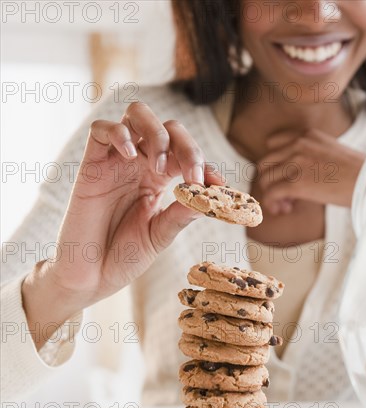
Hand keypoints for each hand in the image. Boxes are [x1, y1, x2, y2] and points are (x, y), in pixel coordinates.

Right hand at [22, 101, 222, 348]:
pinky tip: (130, 155)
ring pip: (138, 115)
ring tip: (159, 167)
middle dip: (187, 146)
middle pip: (169, 128)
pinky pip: (100, 130)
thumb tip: (209, 195)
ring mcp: (116, 161)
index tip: (219, 185)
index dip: (206, 165)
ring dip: (157, 134)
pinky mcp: (91, 165)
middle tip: (192, 176)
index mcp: (160, 179)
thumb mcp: (160, 236)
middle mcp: (140, 164)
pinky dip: (119, 133)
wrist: (90, 277)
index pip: (187, 156)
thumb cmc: (125, 257)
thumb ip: (181, 214)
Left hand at [256, 129, 365, 213]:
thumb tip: (300, 175)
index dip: (274, 164)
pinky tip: (285, 210)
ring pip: (265, 179)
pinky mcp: (297, 182)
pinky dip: (272, 204)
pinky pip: (270, 193)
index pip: (273, 143)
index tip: (283, 178)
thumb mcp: (333, 152)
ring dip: (272, 195)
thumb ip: (312, 156)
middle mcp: (298, 144)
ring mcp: (296, 162)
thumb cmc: (359, 173)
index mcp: (307, 135)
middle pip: (265, 163)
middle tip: (285, 197)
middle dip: (271, 181)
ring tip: (287, 206)